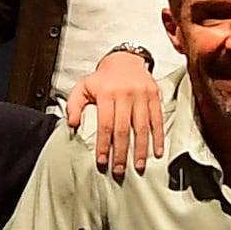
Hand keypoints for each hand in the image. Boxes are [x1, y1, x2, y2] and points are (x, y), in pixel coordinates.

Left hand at [68, 49, 169, 172]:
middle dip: (121, 153)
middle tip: (118, 170)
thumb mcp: (83, 87)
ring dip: (141, 149)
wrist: (125, 60)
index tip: (102, 161)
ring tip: (138, 166)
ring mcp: (142, 96)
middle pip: (123, 129)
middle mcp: (125, 94)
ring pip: (142, 127)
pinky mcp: (154, 97)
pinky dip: (158, 137)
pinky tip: (157, 152)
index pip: (105, 125)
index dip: (103, 145)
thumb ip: (74, 105)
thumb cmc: (103, 78)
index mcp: (107, 93)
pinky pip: (157, 120)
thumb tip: (72, 124)